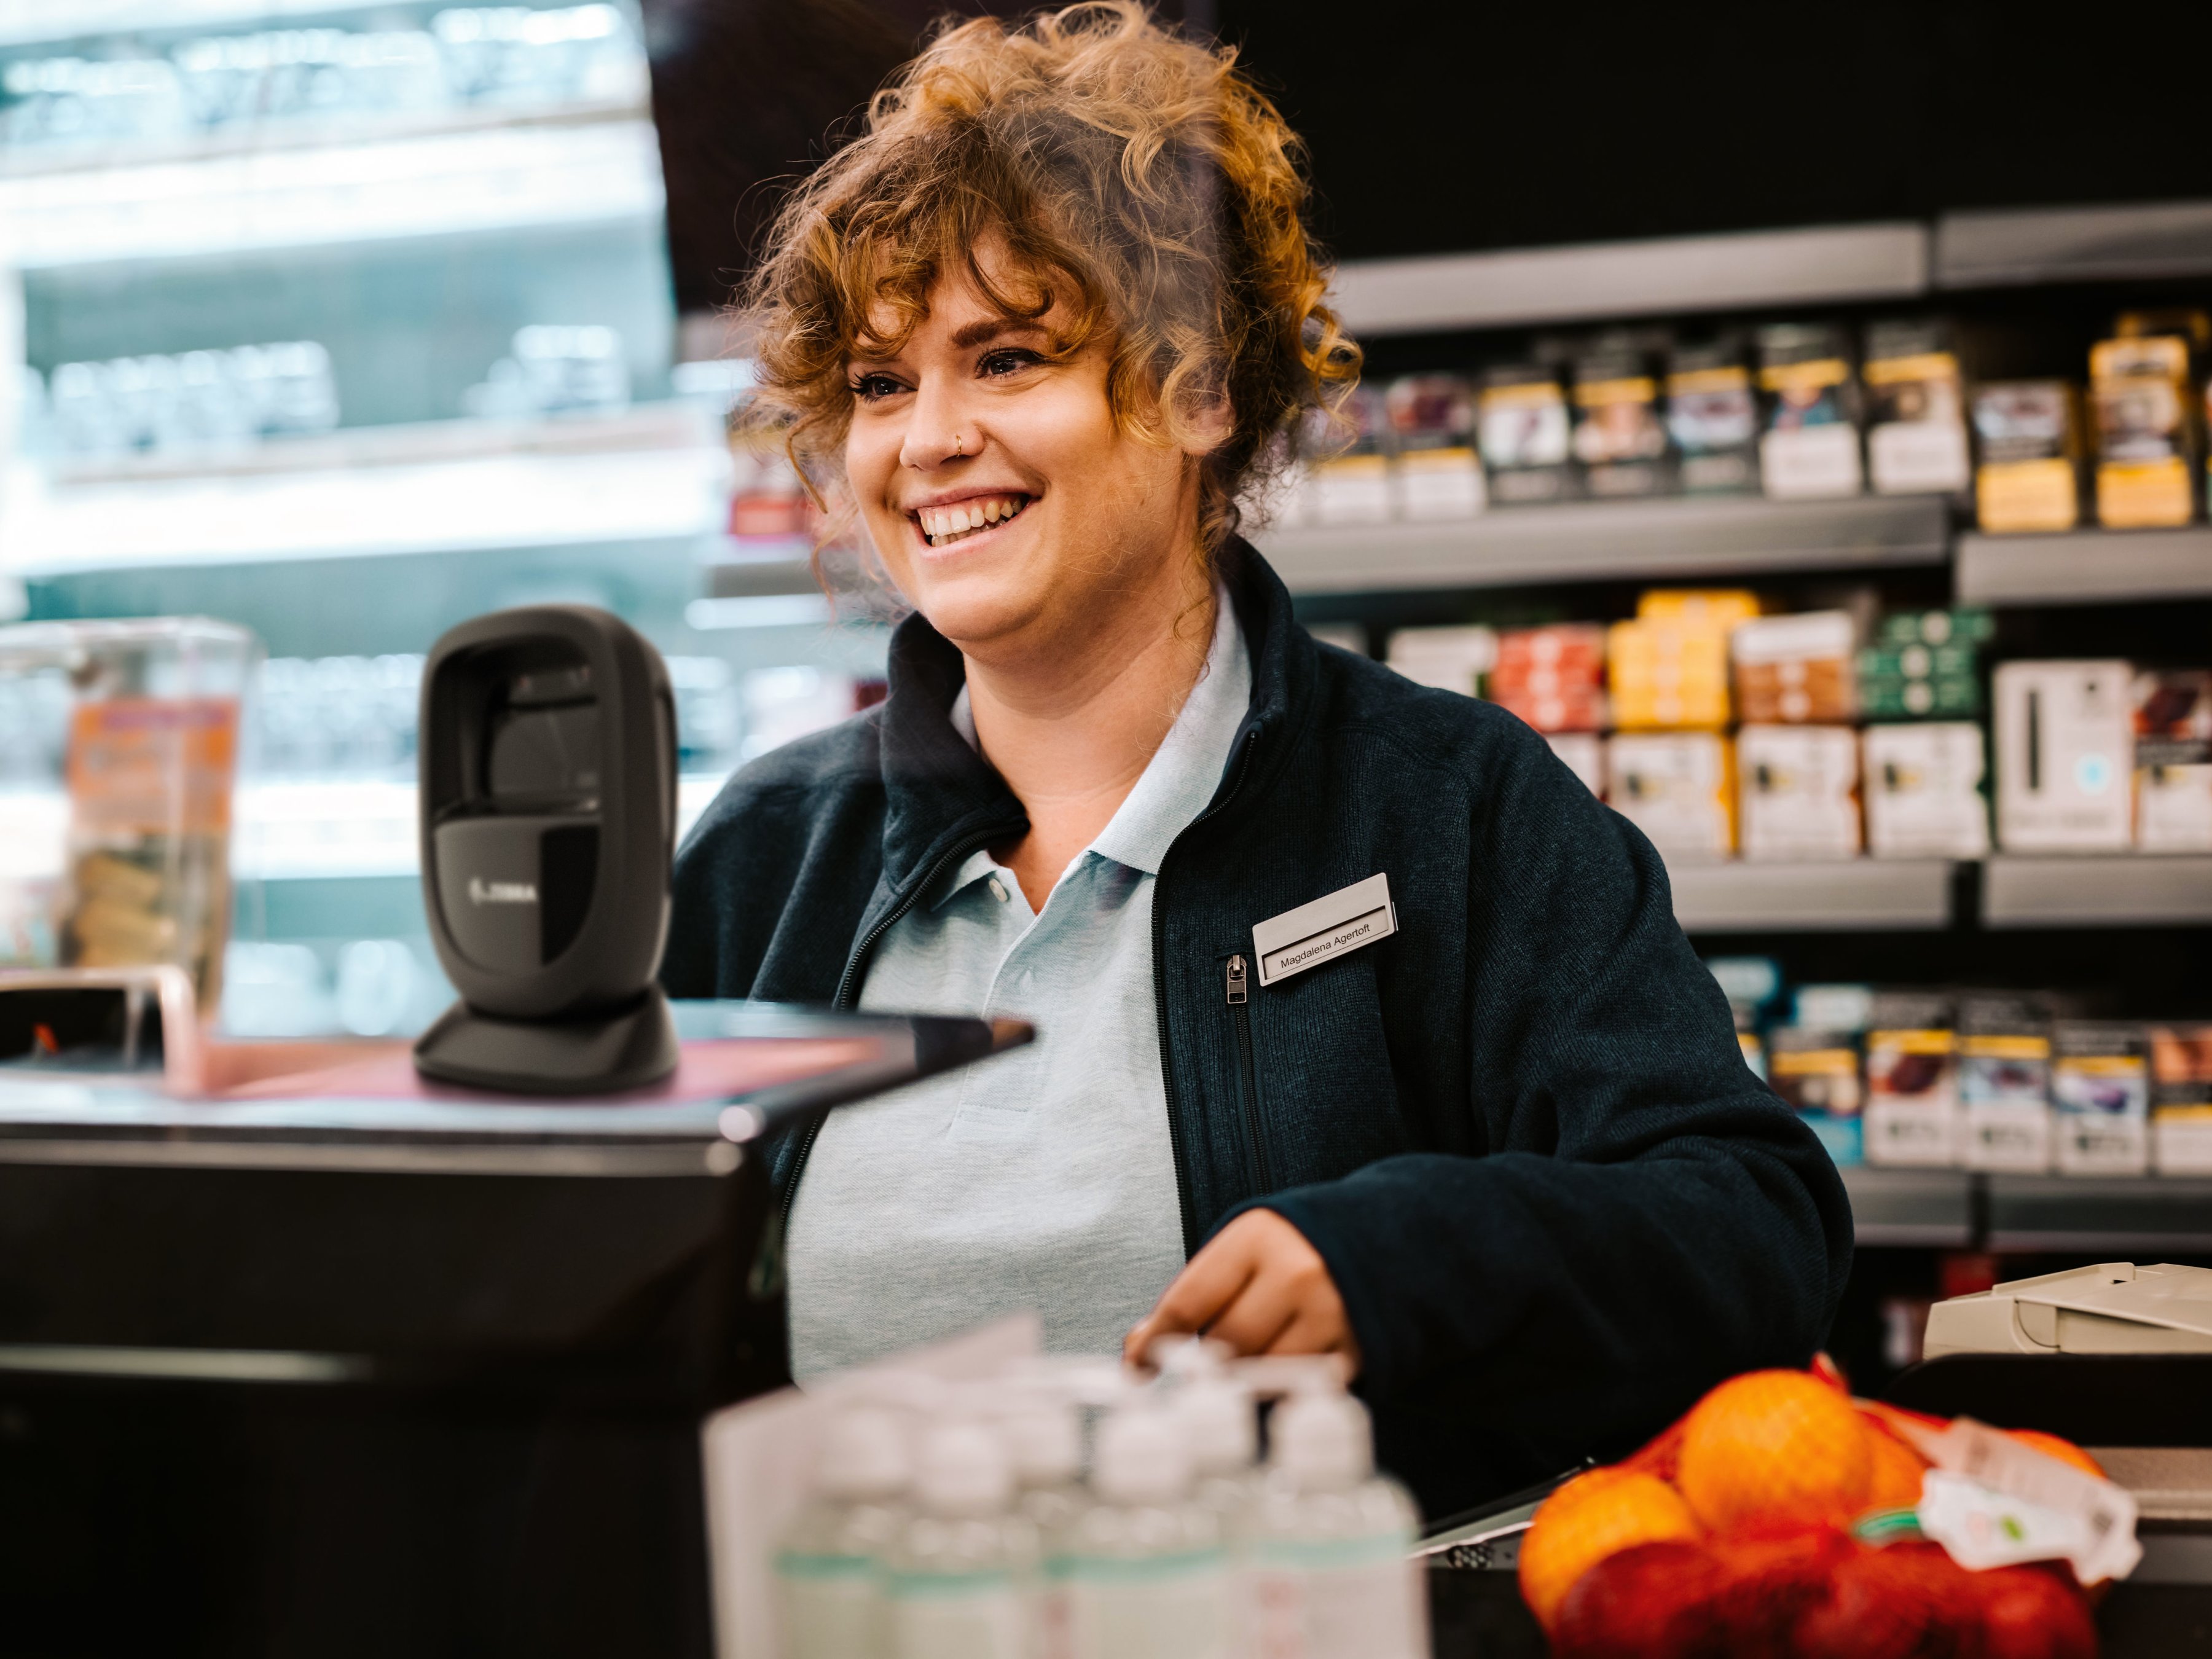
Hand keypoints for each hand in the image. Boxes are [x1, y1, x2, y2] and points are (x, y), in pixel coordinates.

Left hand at [1124, 1208, 1360, 1372]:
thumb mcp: (1244, 1246)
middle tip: (1198, 1362)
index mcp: (1256, 1238)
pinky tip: (1277, 1365)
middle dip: (1203, 1359)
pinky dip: (1277, 1387)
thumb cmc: (1297, 1245)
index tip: (1136, 1367)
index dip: (1153, 1343)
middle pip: (1223, 1344)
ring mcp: (1329, 1314)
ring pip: (1258, 1373)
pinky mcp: (1354, 1350)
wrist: (1381, 1238)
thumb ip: (1196, 1291)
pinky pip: (1294, 1389)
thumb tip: (1139, 1347)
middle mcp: (1295, 1273)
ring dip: (1240, 1377)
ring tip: (1246, 1357)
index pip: (1188, 1303)